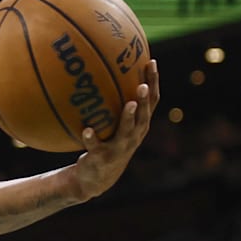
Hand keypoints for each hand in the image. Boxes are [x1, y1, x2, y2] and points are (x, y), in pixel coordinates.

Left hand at [72, 59, 160, 199]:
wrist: (96, 178)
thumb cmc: (104, 143)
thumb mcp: (109, 122)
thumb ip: (107, 101)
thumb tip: (96, 68)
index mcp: (138, 125)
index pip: (151, 101)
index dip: (153, 83)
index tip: (151, 61)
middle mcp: (133, 136)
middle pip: (144, 116)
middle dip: (145, 100)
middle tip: (143, 84)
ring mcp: (119, 148)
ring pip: (127, 131)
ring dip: (129, 117)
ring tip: (130, 104)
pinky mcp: (102, 158)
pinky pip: (97, 147)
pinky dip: (92, 138)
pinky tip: (87, 130)